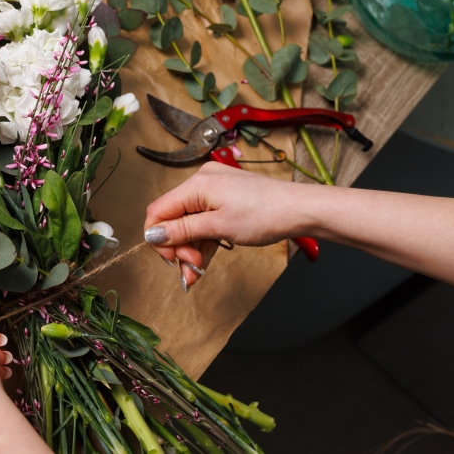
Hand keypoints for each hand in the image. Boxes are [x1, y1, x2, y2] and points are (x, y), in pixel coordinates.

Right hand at [143, 162, 309, 289]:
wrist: (301, 210)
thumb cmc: (266, 214)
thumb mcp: (218, 227)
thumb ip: (181, 231)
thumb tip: (152, 234)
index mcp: (196, 184)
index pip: (158, 211)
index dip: (158, 238)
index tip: (171, 259)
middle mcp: (201, 182)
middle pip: (173, 219)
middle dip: (179, 247)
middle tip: (192, 268)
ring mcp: (213, 190)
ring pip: (188, 223)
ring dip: (190, 249)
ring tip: (197, 271)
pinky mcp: (224, 198)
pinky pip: (203, 221)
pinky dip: (203, 241)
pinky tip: (204, 260)